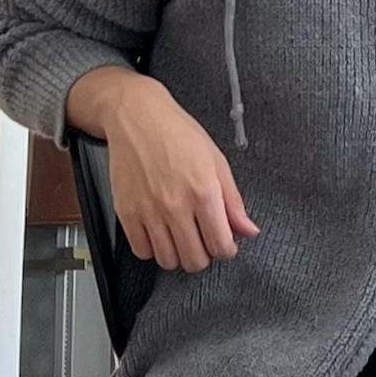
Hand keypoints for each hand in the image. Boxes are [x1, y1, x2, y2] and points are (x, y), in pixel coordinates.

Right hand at [64, 70, 259, 272]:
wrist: (137, 116)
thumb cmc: (176, 133)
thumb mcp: (216, 161)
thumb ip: (233, 201)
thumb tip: (248, 229)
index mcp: (203, 191)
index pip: (221, 245)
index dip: (227, 250)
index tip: (224, 244)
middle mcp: (175, 205)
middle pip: (195, 260)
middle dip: (204, 255)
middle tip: (203, 240)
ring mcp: (148, 211)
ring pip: (168, 260)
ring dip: (178, 255)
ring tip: (181, 237)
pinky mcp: (127, 212)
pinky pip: (141, 251)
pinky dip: (152, 249)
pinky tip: (159, 234)